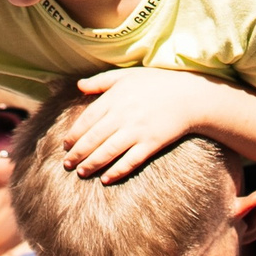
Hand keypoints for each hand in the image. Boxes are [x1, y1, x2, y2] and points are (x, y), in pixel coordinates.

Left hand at [64, 70, 235, 182]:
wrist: (190, 95)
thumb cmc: (158, 83)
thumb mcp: (128, 75)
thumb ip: (102, 81)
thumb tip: (79, 85)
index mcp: (115, 98)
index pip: (87, 119)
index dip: (74, 134)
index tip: (65, 145)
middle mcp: (123, 115)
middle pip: (93, 138)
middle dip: (77, 153)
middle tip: (66, 164)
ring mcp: (137, 130)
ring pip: (108, 151)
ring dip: (92, 164)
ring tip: (80, 173)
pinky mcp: (152, 143)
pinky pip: (131, 160)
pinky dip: (117, 171)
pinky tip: (106, 179)